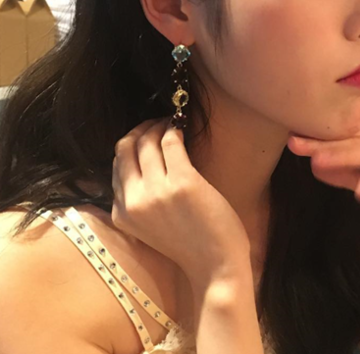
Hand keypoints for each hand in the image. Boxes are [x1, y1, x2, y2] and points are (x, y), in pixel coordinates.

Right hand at [111, 117, 251, 289]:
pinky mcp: (182, 182)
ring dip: (156, 125)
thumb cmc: (189, 246)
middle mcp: (133, 201)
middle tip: (155, 124)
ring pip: (146, 142)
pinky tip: (181, 128)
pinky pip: (171, 143)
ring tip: (169, 122)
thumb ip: (138, 201)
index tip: (143, 138)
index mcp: (122, 214)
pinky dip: (174, 129)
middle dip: (139, 130)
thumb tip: (141, 163)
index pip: (115, 167)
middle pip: (124, 149)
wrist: (215, 266)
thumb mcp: (148, 227)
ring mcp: (157, 191)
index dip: (129, 147)